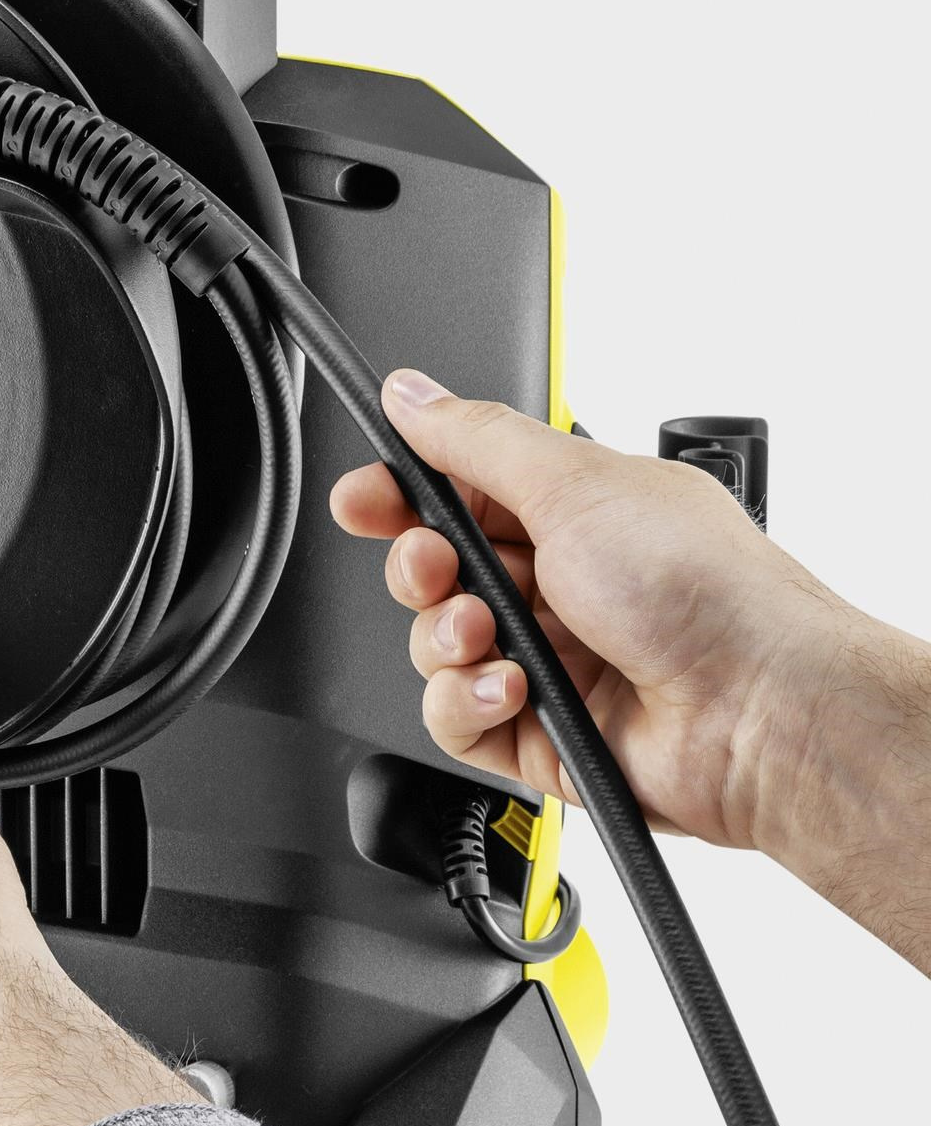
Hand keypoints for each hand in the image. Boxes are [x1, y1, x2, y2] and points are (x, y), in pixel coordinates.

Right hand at [331, 371, 930, 970]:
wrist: (762, 713)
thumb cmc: (706, 591)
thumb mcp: (575, 484)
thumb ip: (476, 440)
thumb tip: (412, 394)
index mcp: (567, 508)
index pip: (452, 492)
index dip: (398, 495)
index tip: (363, 497)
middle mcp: (554, 582)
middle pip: (431, 570)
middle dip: (420, 569)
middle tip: (438, 567)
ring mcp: (546, 658)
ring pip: (434, 647)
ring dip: (446, 640)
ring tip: (490, 636)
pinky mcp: (537, 731)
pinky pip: (454, 716)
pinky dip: (468, 702)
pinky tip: (513, 689)